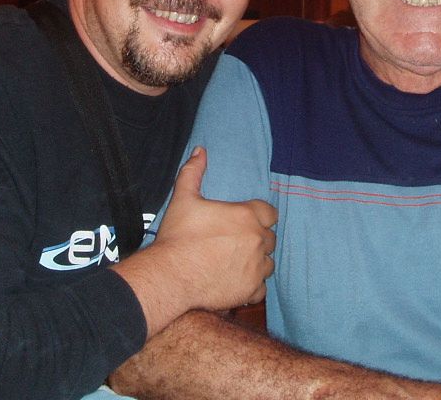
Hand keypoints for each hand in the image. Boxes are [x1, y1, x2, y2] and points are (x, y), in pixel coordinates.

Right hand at [112, 148, 276, 337]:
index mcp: (247, 215)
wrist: (170, 276)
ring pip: (268, 262)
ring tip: (236, 260)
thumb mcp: (183, 198)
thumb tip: (200, 150)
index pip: (270, 212)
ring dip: (256, 260)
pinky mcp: (250, 290)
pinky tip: (236, 280)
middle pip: (270, 237)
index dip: (258, 215)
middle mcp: (257, 240)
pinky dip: (252, 285)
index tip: (244, 220)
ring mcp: (256, 267)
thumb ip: (193, 172)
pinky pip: (261, 288)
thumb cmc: (178, 236)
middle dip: (257, 238)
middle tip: (235, 240)